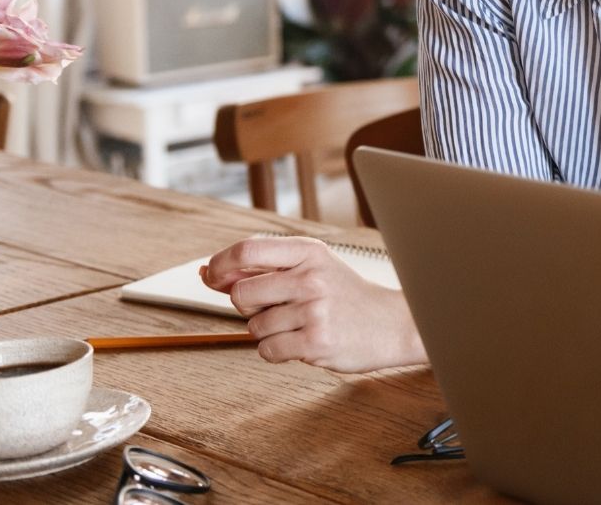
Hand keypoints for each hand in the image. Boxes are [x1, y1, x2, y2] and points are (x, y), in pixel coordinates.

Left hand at [201, 236, 425, 372]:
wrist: (392, 324)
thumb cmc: (346, 296)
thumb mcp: (313, 269)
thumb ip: (263, 270)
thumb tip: (207, 273)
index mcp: (310, 252)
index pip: (247, 250)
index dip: (220, 264)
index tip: (212, 275)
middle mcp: (311, 278)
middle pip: (241, 294)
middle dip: (247, 307)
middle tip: (274, 308)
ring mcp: (314, 311)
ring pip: (254, 327)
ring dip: (267, 332)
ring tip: (299, 325)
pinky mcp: (315, 342)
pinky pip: (267, 351)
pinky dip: (277, 351)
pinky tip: (301, 341)